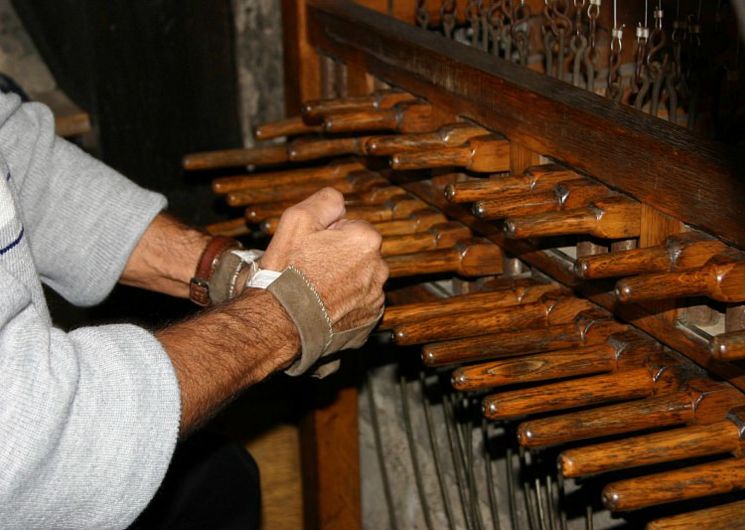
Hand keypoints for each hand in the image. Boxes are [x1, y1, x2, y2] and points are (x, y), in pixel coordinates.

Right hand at [260, 187, 387, 331]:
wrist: (282, 320)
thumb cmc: (289, 270)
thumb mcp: (298, 219)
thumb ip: (326, 201)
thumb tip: (341, 204)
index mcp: (366, 240)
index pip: (351, 227)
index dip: (329, 236)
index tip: (312, 250)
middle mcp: (379, 268)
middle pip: (359, 253)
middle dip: (340, 257)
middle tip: (312, 270)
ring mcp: (375, 296)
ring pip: (360, 278)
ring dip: (344, 280)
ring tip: (317, 290)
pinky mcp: (370, 319)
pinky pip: (360, 303)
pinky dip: (346, 303)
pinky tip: (325, 306)